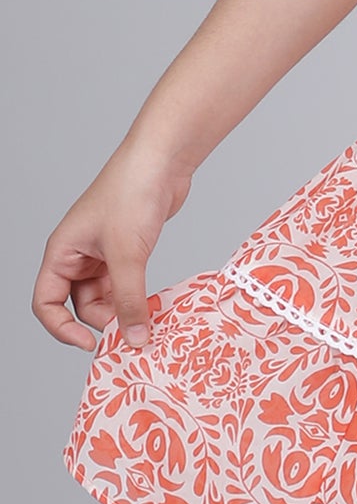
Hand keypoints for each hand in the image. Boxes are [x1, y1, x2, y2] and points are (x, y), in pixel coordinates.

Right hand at [33, 146, 193, 352]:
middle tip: (133, 329)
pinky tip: (154, 304)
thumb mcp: (128, 255)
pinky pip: (126, 283)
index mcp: (62, 252)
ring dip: (124, 309)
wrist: (162, 160)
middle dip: (103, 319)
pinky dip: (137, 295)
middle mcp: (78, 254)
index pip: (46, 302)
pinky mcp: (128, 248)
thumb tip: (132, 338)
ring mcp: (103, 252)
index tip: (91, 344)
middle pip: (80, 304)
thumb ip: (129, 300)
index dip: (62, 328)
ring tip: (148, 317)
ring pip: (105, 295)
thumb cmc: (132, 193)